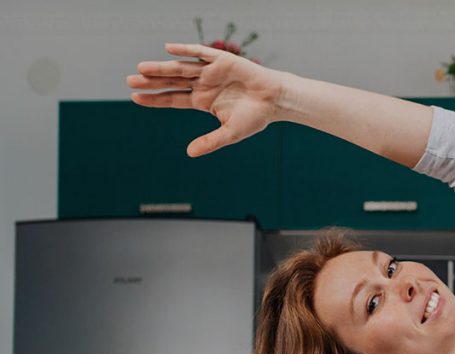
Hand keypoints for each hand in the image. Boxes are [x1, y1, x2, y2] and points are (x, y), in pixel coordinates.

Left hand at [126, 42, 285, 156]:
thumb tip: (189, 153)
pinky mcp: (220, 60)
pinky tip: (168, 49)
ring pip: (181, 68)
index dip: (154, 99)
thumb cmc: (255, 117)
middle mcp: (202, 84)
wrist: (275, 100)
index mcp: (202, 101)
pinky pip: (199, 52)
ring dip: (162, 67)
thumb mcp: (230, 133)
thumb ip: (210, 142)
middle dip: (151, 81)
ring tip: (142, 69)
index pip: (173, 99)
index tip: (135, 98)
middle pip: (171, 81)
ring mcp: (210, 71)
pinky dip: (184, 50)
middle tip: (130, 81)